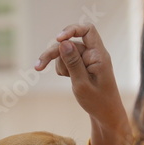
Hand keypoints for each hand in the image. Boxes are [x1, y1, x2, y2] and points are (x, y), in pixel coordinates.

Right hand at [35, 24, 131, 144]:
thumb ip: (73, 63)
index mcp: (99, 55)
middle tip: (38, 67)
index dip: (72, 30)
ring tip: (63, 77)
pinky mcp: (82, 65)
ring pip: (66, 52)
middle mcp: (94, 54)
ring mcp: (88, 59)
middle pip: (70, 43)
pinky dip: (62, 68)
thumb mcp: (82, 84)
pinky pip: (67, 60)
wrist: (105, 114)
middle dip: (54, 53)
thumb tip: (64, 42)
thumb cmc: (97, 102)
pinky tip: (66, 77)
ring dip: (59, 63)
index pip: (88, 30)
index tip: (58, 39)